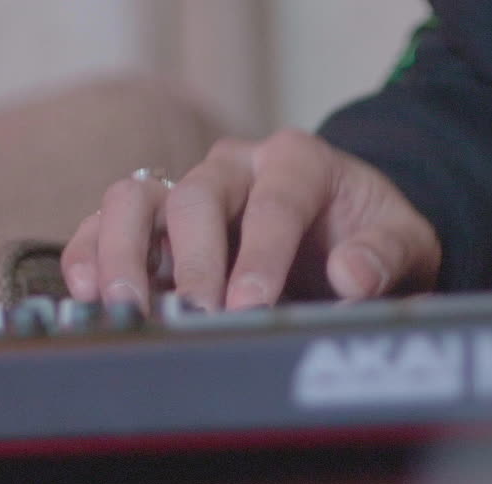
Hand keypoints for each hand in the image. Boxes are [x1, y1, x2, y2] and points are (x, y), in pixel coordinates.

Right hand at [62, 129, 439, 311]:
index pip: (273, 203)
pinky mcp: (157, 225)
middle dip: (193, 261)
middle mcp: (235, 168)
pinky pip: (107, 226)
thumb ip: (385, 256)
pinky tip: (88, 293)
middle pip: (194, 197)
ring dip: (123, 254)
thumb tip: (352, 275)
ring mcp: (189, 192)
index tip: (251, 304)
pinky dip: (92, 255)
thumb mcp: (404, 243)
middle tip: (195, 315)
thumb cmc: (371, 236)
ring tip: (126, 306)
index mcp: (297, 161)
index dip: (260, 254)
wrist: (348, 233)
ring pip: (135, 200)